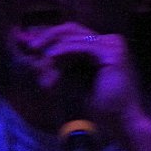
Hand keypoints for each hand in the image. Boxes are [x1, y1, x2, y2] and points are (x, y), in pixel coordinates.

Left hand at [16, 22, 148, 141]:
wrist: (120, 121)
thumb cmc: (99, 106)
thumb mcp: (72, 80)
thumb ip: (60, 66)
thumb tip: (39, 56)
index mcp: (103, 46)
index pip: (72, 33)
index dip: (50, 37)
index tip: (31, 46)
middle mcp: (110, 41)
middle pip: (72, 29)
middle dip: (48, 36)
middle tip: (30, 46)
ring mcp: (113, 45)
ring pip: (75, 36)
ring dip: (54, 45)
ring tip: (37, 54)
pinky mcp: (112, 53)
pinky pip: (82, 47)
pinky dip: (64, 51)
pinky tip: (50, 57)